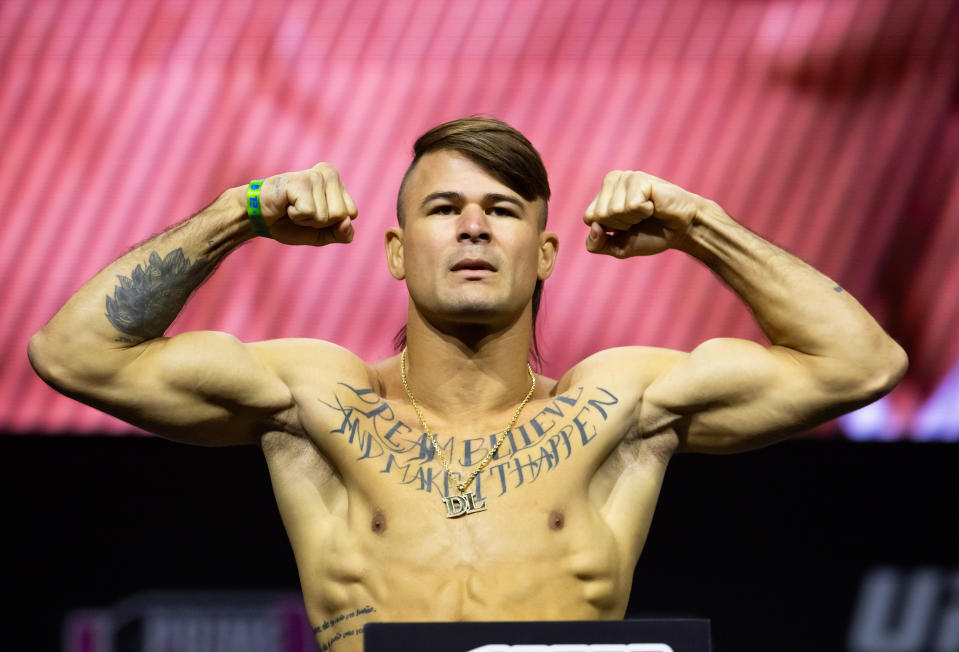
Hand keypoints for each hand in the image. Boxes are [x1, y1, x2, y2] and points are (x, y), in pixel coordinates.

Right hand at [257, 163, 357, 245]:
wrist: (259, 219)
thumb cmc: (290, 223)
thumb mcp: (322, 234)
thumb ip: (342, 233)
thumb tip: (346, 221)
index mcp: (338, 183)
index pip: (352, 214)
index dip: (332, 224)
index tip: (313, 214)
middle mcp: (329, 173)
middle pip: (341, 215)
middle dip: (320, 222)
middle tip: (302, 211)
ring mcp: (315, 176)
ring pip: (325, 216)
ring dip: (306, 220)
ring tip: (293, 207)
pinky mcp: (300, 181)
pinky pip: (309, 212)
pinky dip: (296, 216)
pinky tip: (287, 205)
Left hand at [583, 170, 704, 257]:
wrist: (681, 229)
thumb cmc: (651, 235)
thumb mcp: (619, 247)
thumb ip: (597, 245)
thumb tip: (594, 227)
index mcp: (602, 196)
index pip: (589, 218)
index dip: (609, 230)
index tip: (627, 226)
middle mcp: (611, 182)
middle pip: (599, 215)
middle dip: (621, 225)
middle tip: (639, 219)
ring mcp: (625, 178)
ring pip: (613, 211)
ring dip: (634, 218)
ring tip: (647, 211)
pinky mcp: (639, 178)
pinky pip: (631, 205)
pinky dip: (644, 211)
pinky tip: (653, 205)